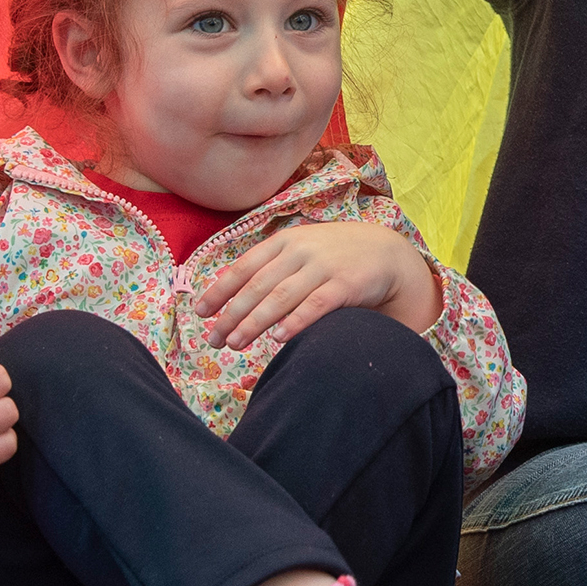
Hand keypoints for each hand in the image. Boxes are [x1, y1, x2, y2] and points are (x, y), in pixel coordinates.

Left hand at [193, 219, 434, 348]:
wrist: (386, 252)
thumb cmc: (336, 255)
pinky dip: (295, 321)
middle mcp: (300, 251)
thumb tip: (232, 293)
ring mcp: (323, 267)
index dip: (219, 291)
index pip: (243, 267)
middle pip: (257, 287)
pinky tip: (279, 338)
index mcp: (284, 241)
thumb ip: (272, 266)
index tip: (200, 313)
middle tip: (214, 339)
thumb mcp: (302, 249)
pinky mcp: (345, 284)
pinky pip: (315, 305)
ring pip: (280, 298)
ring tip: (235, 343)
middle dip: (232, 314)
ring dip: (255, 323)